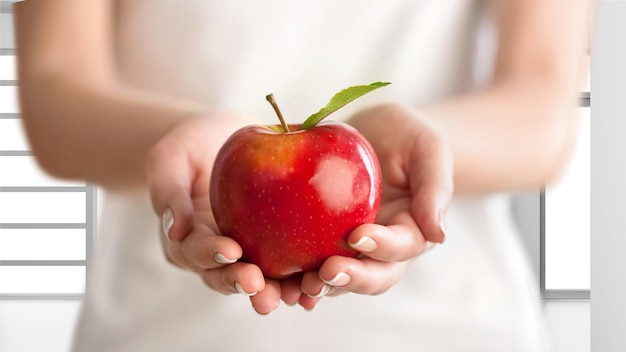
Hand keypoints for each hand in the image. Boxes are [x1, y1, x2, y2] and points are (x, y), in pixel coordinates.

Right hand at [145, 116, 296, 313]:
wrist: (219, 139)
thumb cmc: (189, 146)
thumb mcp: (168, 159)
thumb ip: (168, 192)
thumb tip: (175, 230)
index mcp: (186, 238)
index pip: (196, 250)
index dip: (211, 253)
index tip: (230, 249)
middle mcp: (216, 253)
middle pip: (227, 275)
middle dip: (244, 284)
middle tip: (258, 285)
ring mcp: (246, 251)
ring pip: (260, 278)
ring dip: (276, 289)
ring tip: (293, 294)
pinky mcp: (272, 244)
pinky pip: (287, 263)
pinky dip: (300, 275)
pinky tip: (319, 282)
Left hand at [295, 103, 453, 308]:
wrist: (379, 131)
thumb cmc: (409, 137)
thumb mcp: (429, 151)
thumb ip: (434, 189)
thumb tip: (439, 236)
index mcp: (412, 230)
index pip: (401, 247)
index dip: (382, 246)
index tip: (358, 235)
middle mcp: (382, 248)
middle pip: (371, 276)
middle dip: (350, 279)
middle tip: (325, 273)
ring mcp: (352, 247)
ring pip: (340, 277)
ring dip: (320, 286)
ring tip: (298, 285)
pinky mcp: (324, 238)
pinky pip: (311, 260)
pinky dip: (296, 275)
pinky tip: (278, 279)